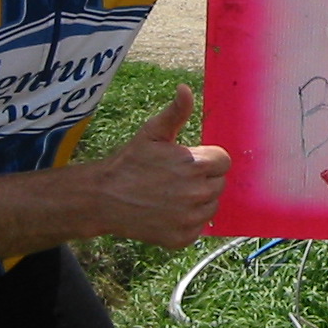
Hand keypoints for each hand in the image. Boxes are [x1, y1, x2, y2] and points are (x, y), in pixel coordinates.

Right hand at [92, 85, 230, 248]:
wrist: (104, 198)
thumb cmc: (130, 162)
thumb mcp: (152, 133)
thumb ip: (176, 112)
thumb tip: (185, 89)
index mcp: (196, 164)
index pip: (223, 161)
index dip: (207, 160)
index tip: (189, 161)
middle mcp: (197, 193)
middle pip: (219, 184)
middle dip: (203, 179)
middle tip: (176, 178)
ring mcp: (190, 218)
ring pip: (211, 207)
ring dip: (198, 202)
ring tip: (172, 195)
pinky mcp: (182, 238)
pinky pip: (198, 228)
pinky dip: (187, 222)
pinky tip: (168, 212)